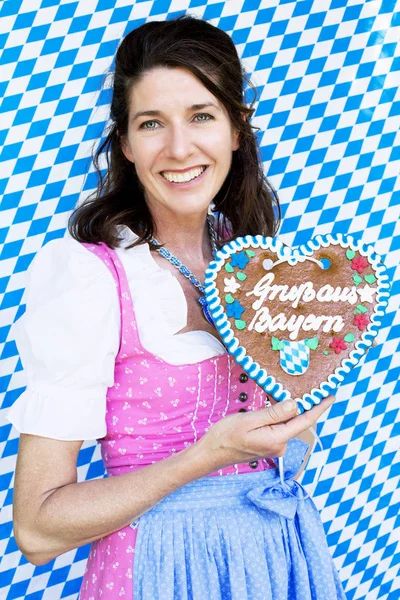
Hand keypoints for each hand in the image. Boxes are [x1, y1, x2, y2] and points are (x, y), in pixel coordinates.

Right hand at [199, 395, 335, 471]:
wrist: (210, 454)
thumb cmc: (226, 436)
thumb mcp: (249, 420)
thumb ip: (274, 413)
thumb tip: (296, 404)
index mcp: (278, 439)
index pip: (304, 421)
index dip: (319, 408)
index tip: (331, 396)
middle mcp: (280, 446)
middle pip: (296, 421)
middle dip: (302, 405)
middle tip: (307, 386)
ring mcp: (274, 447)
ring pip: (286, 424)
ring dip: (286, 410)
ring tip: (282, 393)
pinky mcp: (268, 446)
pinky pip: (279, 428)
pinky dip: (278, 416)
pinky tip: (271, 406)